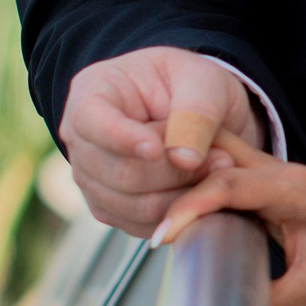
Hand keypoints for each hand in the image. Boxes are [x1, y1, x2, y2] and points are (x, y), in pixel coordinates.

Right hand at [60, 48, 263, 236]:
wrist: (196, 114)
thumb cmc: (192, 85)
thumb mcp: (203, 81)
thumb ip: (196, 113)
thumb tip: (184, 159)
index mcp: (92, 92)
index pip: (91, 120)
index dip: (123, 139)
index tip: (157, 149)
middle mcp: (82, 139)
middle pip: (119, 172)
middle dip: (176, 171)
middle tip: (223, 158)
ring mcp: (92, 179)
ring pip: (134, 205)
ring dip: (184, 193)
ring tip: (219, 169)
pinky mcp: (110, 209)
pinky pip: (143, 225)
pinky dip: (179, 213)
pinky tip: (204, 190)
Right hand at [153, 134, 305, 305]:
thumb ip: (277, 301)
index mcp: (296, 189)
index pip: (231, 184)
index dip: (191, 206)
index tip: (163, 235)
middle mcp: (279, 172)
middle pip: (214, 155)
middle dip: (174, 173)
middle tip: (141, 209)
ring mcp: (268, 171)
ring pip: (212, 155)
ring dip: (179, 174)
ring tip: (146, 206)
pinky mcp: (258, 181)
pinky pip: (216, 171)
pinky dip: (190, 183)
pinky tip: (170, 207)